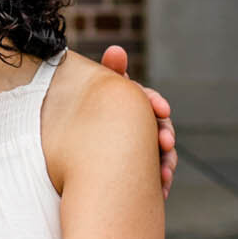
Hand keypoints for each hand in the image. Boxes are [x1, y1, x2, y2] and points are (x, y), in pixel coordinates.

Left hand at [101, 44, 175, 196]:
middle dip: (164, 134)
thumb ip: (109, 74)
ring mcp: (140, 151)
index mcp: (127, 106)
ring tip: (163, 173)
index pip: (146, 100)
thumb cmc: (86, 121)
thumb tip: (117, 49)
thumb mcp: (95, 97)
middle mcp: (137, 127)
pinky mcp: (140, 174)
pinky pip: (155, 178)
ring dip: (166, 162)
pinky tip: (162, 189)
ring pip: (161, 154)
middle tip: (165, 142)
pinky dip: (160, 183)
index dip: (154, 103)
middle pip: (159, 128)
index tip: (161, 109)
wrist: (71, 166)